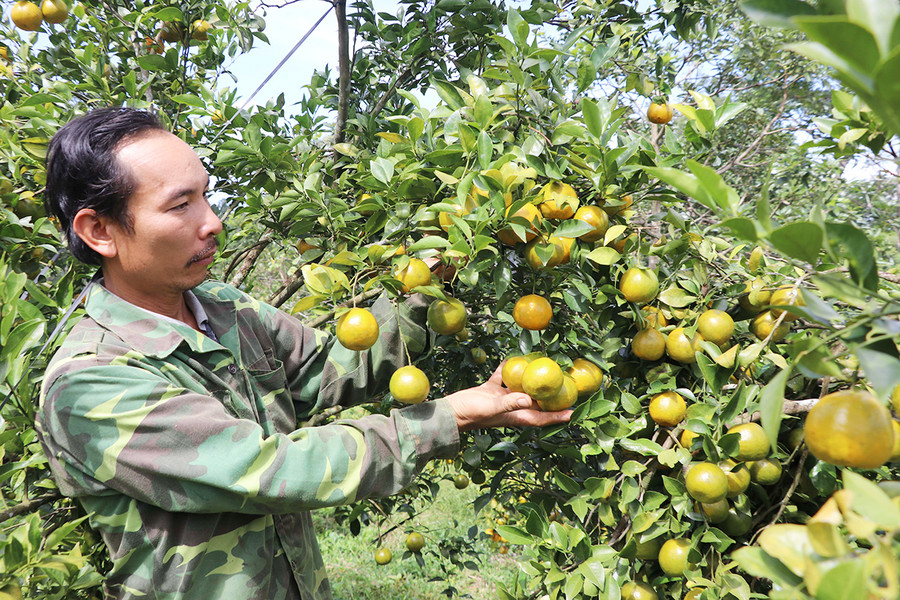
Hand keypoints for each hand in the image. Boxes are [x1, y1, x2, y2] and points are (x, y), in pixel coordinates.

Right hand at [444, 363, 571, 431]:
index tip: (574, 412)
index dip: (558, 416)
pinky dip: (508, 369)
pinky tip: (513, 358)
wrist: (450, 412)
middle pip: (536, 402)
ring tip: (542, 367)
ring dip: (530, 380)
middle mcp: (512, 408)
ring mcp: (501, 398)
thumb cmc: (471, 414)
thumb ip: (509, 403)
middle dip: (549, 396)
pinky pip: (503, 378)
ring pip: (521, 388)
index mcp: (516, 416)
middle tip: (563, 384)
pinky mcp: (490, 390)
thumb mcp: (491, 408)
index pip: (542, 417)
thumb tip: (528, 398)